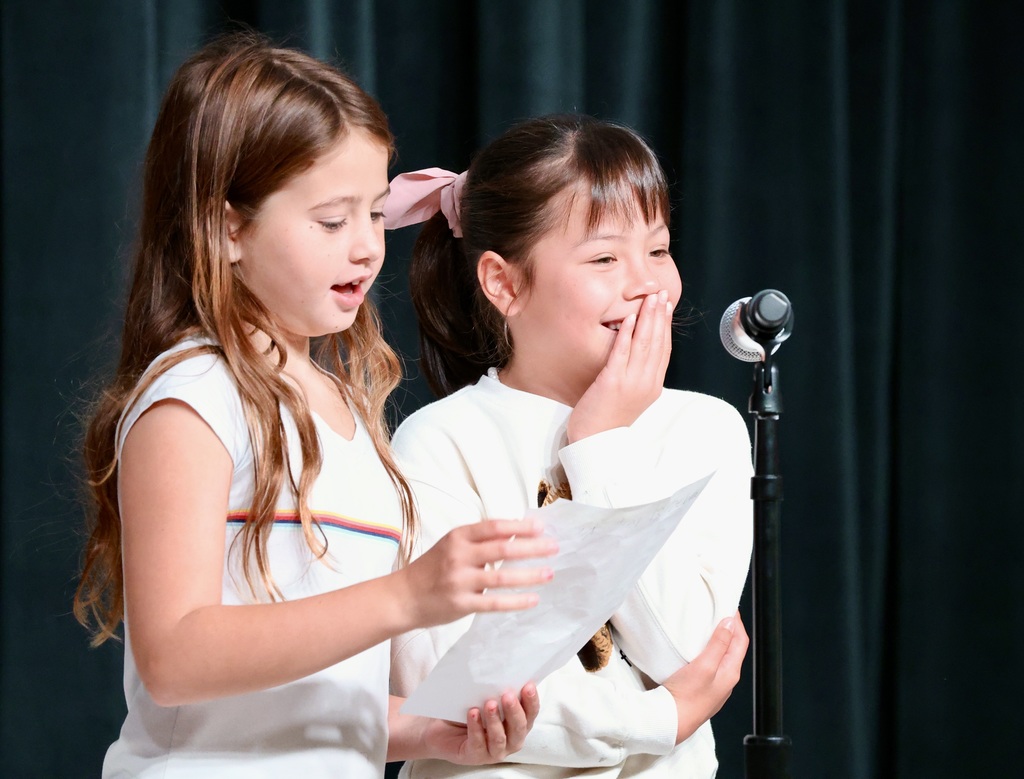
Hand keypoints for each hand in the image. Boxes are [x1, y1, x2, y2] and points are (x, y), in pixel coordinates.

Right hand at [400, 519, 556, 628]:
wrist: (403, 597)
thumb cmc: (432, 569)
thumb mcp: (451, 545)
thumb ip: (479, 540)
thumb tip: (516, 534)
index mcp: (458, 537)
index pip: (494, 527)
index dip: (519, 526)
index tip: (541, 527)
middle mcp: (459, 556)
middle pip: (502, 549)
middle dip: (532, 547)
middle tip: (554, 547)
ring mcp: (460, 581)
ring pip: (502, 576)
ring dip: (529, 575)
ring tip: (549, 573)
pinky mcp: (462, 604)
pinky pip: (495, 602)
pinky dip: (516, 600)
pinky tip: (533, 599)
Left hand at [422, 683, 540, 763]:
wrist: (440, 726)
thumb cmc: (468, 709)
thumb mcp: (484, 696)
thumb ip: (497, 688)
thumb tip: (505, 667)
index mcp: (517, 724)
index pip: (531, 714)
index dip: (532, 701)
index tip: (528, 685)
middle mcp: (510, 740)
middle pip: (519, 729)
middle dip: (515, 711)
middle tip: (507, 695)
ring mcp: (493, 751)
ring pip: (500, 739)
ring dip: (495, 721)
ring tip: (489, 704)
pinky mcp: (474, 756)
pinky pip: (478, 744)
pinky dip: (476, 728)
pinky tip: (473, 714)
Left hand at [567, 290, 672, 442]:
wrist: (595, 443)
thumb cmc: (607, 420)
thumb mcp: (630, 396)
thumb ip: (638, 376)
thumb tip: (640, 353)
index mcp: (652, 386)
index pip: (663, 350)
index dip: (666, 326)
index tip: (666, 307)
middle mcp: (646, 383)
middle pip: (657, 343)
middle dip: (660, 316)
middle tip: (662, 294)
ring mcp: (631, 383)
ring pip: (644, 344)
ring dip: (648, 319)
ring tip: (649, 299)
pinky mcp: (613, 382)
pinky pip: (622, 353)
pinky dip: (627, 334)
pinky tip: (629, 318)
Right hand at [662, 612, 748, 743]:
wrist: (671, 723)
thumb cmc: (687, 697)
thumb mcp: (704, 665)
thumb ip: (719, 643)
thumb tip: (730, 622)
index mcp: (731, 672)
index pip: (741, 641)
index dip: (737, 622)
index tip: (728, 605)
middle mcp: (726, 680)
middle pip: (733, 648)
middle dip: (729, 629)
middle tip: (717, 612)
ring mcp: (715, 686)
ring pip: (722, 657)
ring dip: (718, 640)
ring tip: (707, 627)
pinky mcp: (702, 689)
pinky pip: (711, 665)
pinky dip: (708, 652)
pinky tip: (696, 650)